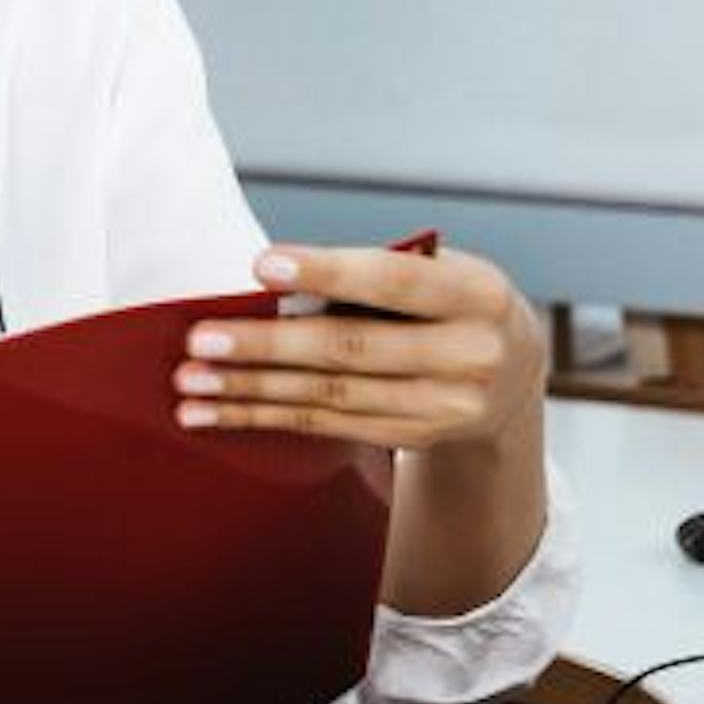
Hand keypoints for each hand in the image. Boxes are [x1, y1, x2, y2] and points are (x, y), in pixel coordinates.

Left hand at [176, 243, 549, 452]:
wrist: (512, 369)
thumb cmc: (448, 300)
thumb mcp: (437, 273)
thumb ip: (370, 276)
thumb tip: (269, 287)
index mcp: (477, 294)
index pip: (394, 282)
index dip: (327, 274)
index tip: (260, 266)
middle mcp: (471, 355)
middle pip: (352, 350)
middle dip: (268, 345)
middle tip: (200, 340)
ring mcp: (447, 406)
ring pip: (332, 396)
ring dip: (252, 390)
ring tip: (191, 381)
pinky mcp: (417, 437)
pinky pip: (328, 425)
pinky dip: (265, 417)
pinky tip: (214, 412)